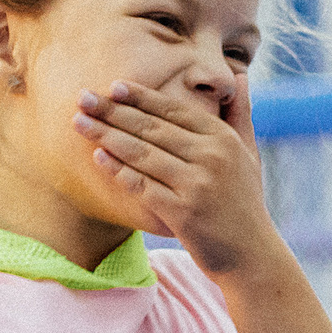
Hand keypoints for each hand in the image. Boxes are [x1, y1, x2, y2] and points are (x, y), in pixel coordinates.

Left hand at [73, 79, 281, 278]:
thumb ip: (241, 115)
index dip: (142, 97)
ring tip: (78, 122)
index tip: (114, 86)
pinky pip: (142, 185)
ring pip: (142, 153)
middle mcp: (212, 158)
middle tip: (82, 97)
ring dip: (106, 135)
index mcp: (223, 140)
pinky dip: (118, 170)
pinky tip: (98, 157)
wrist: (252, 256)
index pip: (175, 111)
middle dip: (113, 111)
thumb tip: (242, 76)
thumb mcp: (250, 155)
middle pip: (152, 128)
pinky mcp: (183, 213)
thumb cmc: (246, 203)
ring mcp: (197, 186)